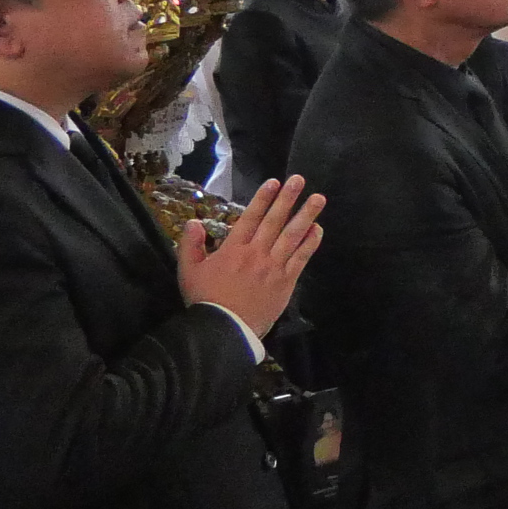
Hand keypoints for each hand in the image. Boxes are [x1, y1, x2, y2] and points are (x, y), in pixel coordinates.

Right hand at [177, 176, 326, 338]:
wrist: (225, 329)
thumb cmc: (205, 300)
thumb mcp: (188, 272)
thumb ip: (190, 245)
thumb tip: (193, 222)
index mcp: (233, 249)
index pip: (251, 217)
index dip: (263, 199)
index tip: (274, 182)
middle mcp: (257, 253)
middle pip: (275, 221)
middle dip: (288, 198)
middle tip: (299, 180)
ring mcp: (274, 266)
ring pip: (293, 235)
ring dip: (307, 215)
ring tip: (319, 198)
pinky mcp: (287, 281)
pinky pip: (302, 257)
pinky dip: (311, 242)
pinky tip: (318, 229)